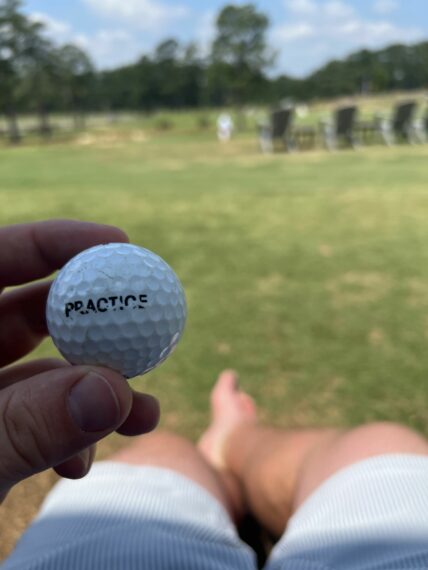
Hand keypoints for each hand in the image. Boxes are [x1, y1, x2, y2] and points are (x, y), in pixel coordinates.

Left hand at [0, 220, 159, 501]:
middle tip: (143, 330)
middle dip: (93, 325)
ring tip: (141, 413)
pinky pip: (34, 416)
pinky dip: (67, 433)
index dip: (55, 243)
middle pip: (27, 310)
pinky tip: (82, 464)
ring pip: (41, 369)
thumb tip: (114, 391)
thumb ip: (26, 426)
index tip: (119, 246)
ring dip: (94, 391)